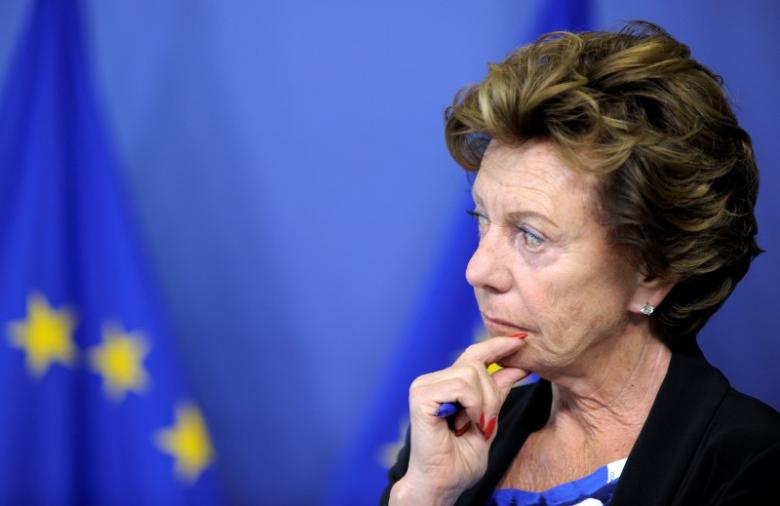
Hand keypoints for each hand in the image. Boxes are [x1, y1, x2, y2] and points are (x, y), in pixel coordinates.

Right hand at [389, 336, 528, 504]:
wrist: (442, 486)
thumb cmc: (459, 461)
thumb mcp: (488, 420)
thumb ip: (498, 393)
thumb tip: (517, 366)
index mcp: (445, 384)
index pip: (474, 354)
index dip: (498, 346)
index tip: (522, 340)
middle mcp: (432, 380)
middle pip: (477, 364)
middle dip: (492, 395)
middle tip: (486, 423)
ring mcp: (424, 386)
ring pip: (472, 374)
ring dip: (484, 403)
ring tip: (474, 426)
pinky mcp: (421, 396)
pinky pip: (462, 386)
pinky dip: (473, 406)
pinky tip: (465, 424)